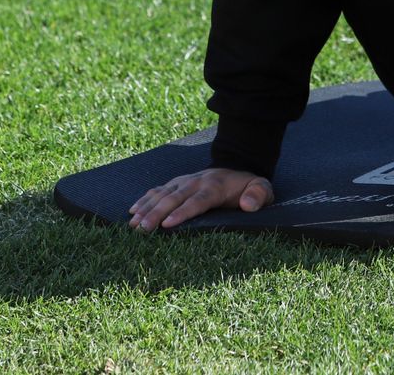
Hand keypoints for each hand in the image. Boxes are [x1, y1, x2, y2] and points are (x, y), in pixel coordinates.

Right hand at [127, 168, 273, 231]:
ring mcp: (183, 181)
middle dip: (156, 214)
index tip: (167, 225)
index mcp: (214, 187)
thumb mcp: (261, 188)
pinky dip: (144, 199)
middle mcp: (195, 182)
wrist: (235, 164)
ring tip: (133, 224)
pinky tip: (132, 211)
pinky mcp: (176, 183)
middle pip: (173, 199)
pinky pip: (157, 190)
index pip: (197, 201)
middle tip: (142, 229)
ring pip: (162, 194)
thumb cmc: (247, 185)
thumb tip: (248, 205)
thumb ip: (258, 195)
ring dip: (146, 208)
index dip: (182, 213)